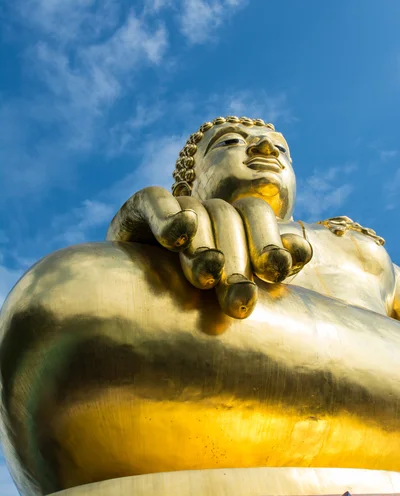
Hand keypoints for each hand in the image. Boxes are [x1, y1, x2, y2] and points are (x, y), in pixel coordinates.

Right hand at [106, 187, 312, 318]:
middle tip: (240, 299)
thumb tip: (302, 251)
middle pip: (230, 219)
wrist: (129, 293)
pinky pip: (155, 201)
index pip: (255, 214)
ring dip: (205, 246)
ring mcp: (174, 207)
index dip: (268, 239)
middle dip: (237, 260)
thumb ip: (266, 264)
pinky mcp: (140, 209)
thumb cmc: (189, 293)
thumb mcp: (229, 283)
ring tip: (209, 275)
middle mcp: (206, 211)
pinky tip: (179, 234)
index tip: (278, 271)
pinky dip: (168, 216)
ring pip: (198, 215)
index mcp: (231, 223)